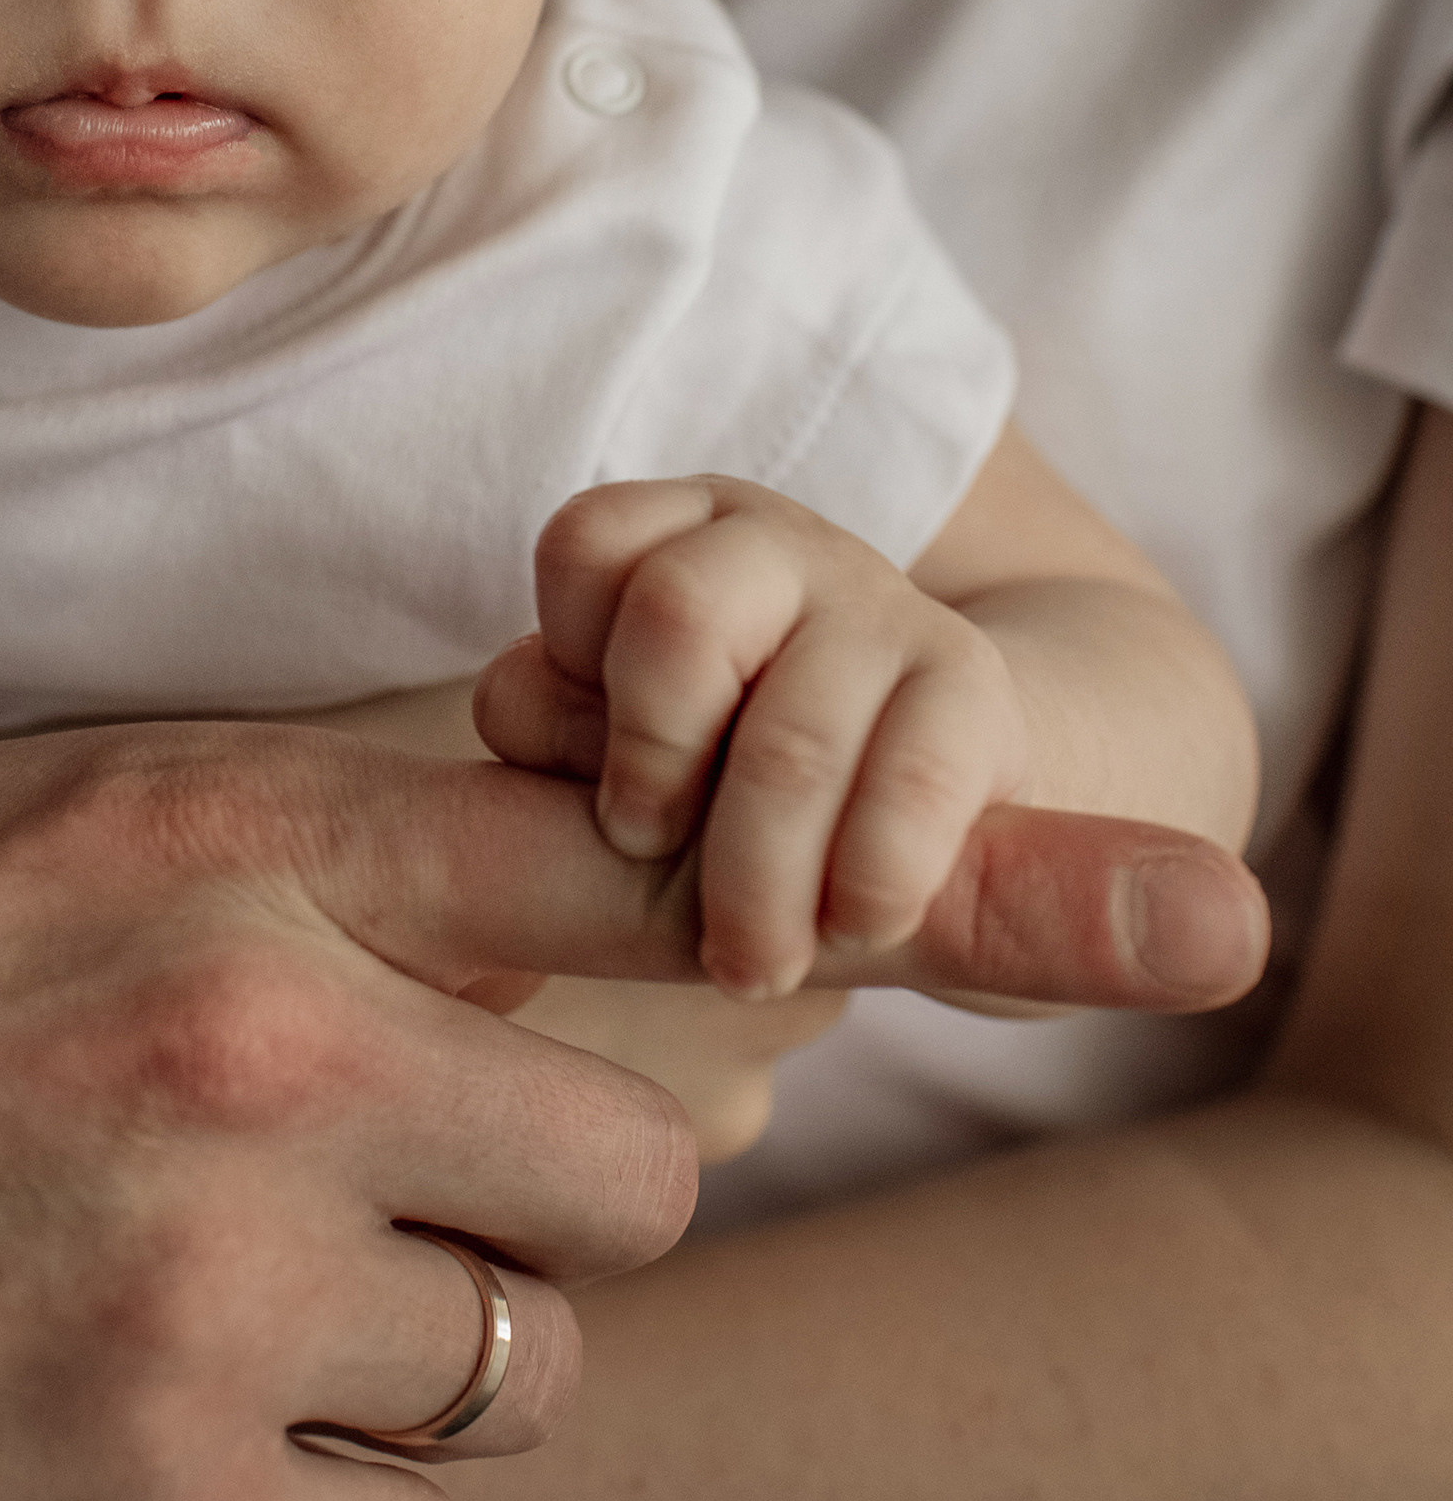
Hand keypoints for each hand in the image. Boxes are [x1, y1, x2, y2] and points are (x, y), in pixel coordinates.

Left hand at [475, 476, 1264, 1003]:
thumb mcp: (631, 745)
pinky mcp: (976, 687)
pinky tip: (851, 932)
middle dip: (651, 766)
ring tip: (745, 966)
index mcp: (678, 535)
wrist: (948, 791)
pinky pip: (910, 787)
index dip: (567, 664)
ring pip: (789, 737)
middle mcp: (777, 545)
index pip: (589, 544)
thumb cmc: (740, 779)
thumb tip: (524, 707)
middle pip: (678, 615)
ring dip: (754, 883)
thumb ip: (555, 723)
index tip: (592, 763)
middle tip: (648, 860)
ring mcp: (884, 605)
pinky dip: (864, 884)